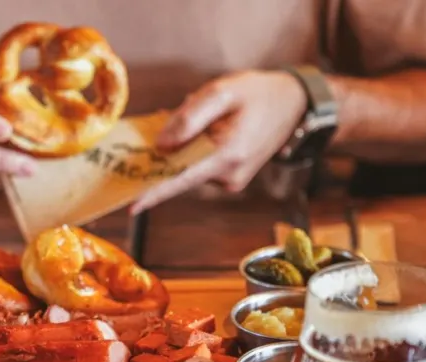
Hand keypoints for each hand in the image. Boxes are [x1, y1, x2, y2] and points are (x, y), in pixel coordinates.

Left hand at [130, 71, 307, 213]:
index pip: (180, 178)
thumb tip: (161, 145)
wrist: (294, 103)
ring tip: (203, 114)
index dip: (153, 192)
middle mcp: (228, 175)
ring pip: (189, 166)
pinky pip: (200, 166)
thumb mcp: (222, 91)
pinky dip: (194, 150)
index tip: (131, 205)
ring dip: (183, 146)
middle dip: (166, 152)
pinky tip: (206, 127)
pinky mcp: (231, 178)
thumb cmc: (258, 93)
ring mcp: (231, 180)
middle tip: (165, 122)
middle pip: (180, 172)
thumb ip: (189, 118)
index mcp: (226, 154)